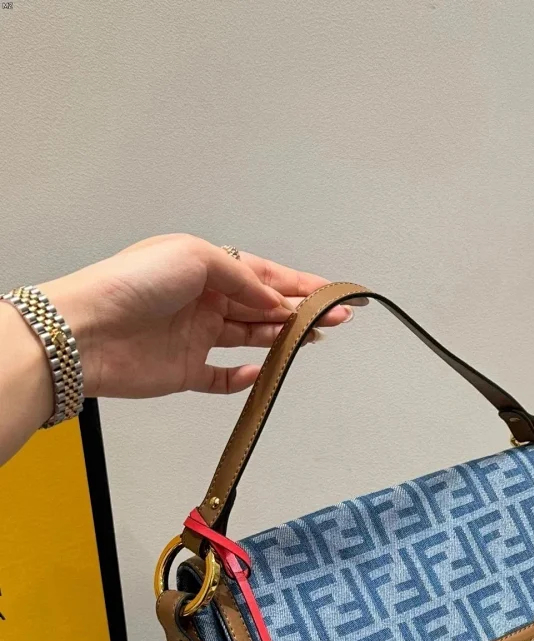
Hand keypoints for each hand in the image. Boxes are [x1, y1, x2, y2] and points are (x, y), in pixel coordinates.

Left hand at [39, 233, 352, 397]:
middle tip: (336, 320)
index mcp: (204, 266)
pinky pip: (221, 377)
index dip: (300, 285)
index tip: (334, 295)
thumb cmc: (130, 284)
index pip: (263, 275)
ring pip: (249, 338)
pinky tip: (259, 371)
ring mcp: (194, 336)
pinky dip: (243, 378)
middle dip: (301, 312)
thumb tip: (274, 299)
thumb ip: (243, 277)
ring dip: (281, 339)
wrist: (86, 332)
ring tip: (311, 340)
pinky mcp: (184, 371)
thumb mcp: (196, 258)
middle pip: (262, 307)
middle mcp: (202, 299)